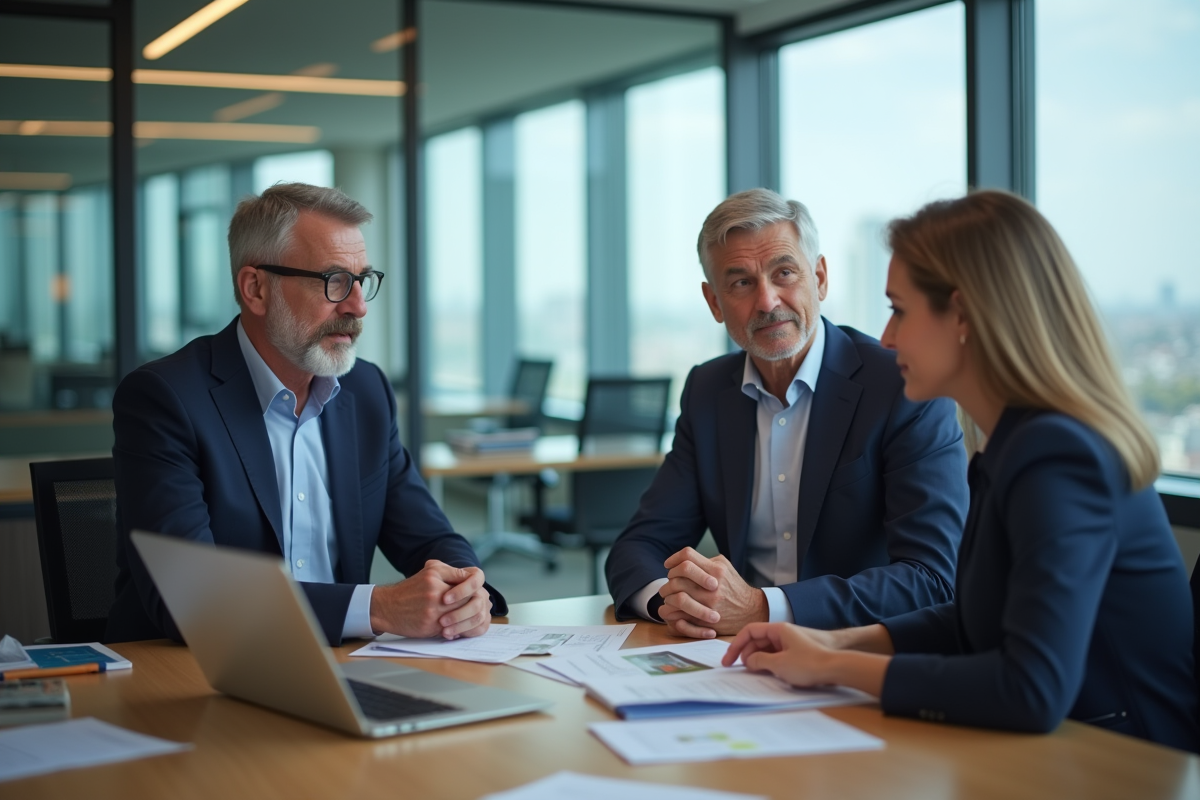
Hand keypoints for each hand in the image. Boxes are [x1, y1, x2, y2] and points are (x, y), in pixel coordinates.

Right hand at [370, 560, 491, 638]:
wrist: (386, 607)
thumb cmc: (409, 590)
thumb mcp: (428, 572)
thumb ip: (450, 571)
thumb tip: (470, 577)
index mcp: (435, 575)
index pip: (467, 581)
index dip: (475, 589)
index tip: (476, 594)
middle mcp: (435, 592)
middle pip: (467, 599)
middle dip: (472, 605)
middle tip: (478, 608)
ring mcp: (432, 610)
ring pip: (460, 615)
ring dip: (466, 618)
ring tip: (469, 619)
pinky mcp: (429, 626)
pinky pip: (450, 629)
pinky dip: (456, 629)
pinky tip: (456, 628)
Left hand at [658, 548, 767, 637]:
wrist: (750, 611)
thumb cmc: (734, 587)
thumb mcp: (725, 567)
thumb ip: (705, 561)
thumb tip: (682, 560)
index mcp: (716, 570)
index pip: (687, 557)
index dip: (673, 559)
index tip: (668, 564)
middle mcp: (712, 586)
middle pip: (677, 577)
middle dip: (669, 578)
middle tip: (669, 581)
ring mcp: (708, 604)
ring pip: (675, 596)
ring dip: (667, 595)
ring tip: (668, 595)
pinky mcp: (704, 620)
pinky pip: (678, 614)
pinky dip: (670, 610)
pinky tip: (672, 606)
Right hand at [721, 622, 834, 686]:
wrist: (836, 669)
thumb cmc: (809, 664)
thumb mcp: (779, 664)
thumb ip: (759, 660)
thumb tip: (749, 661)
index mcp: (778, 629)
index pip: (749, 631)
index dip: (736, 645)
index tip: (728, 660)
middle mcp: (783, 633)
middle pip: (757, 639)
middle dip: (745, 653)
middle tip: (738, 668)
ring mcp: (790, 643)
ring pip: (766, 648)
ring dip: (756, 658)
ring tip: (751, 672)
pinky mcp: (796, 653)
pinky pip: (776, 655)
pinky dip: (767, 662)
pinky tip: (766, 673)